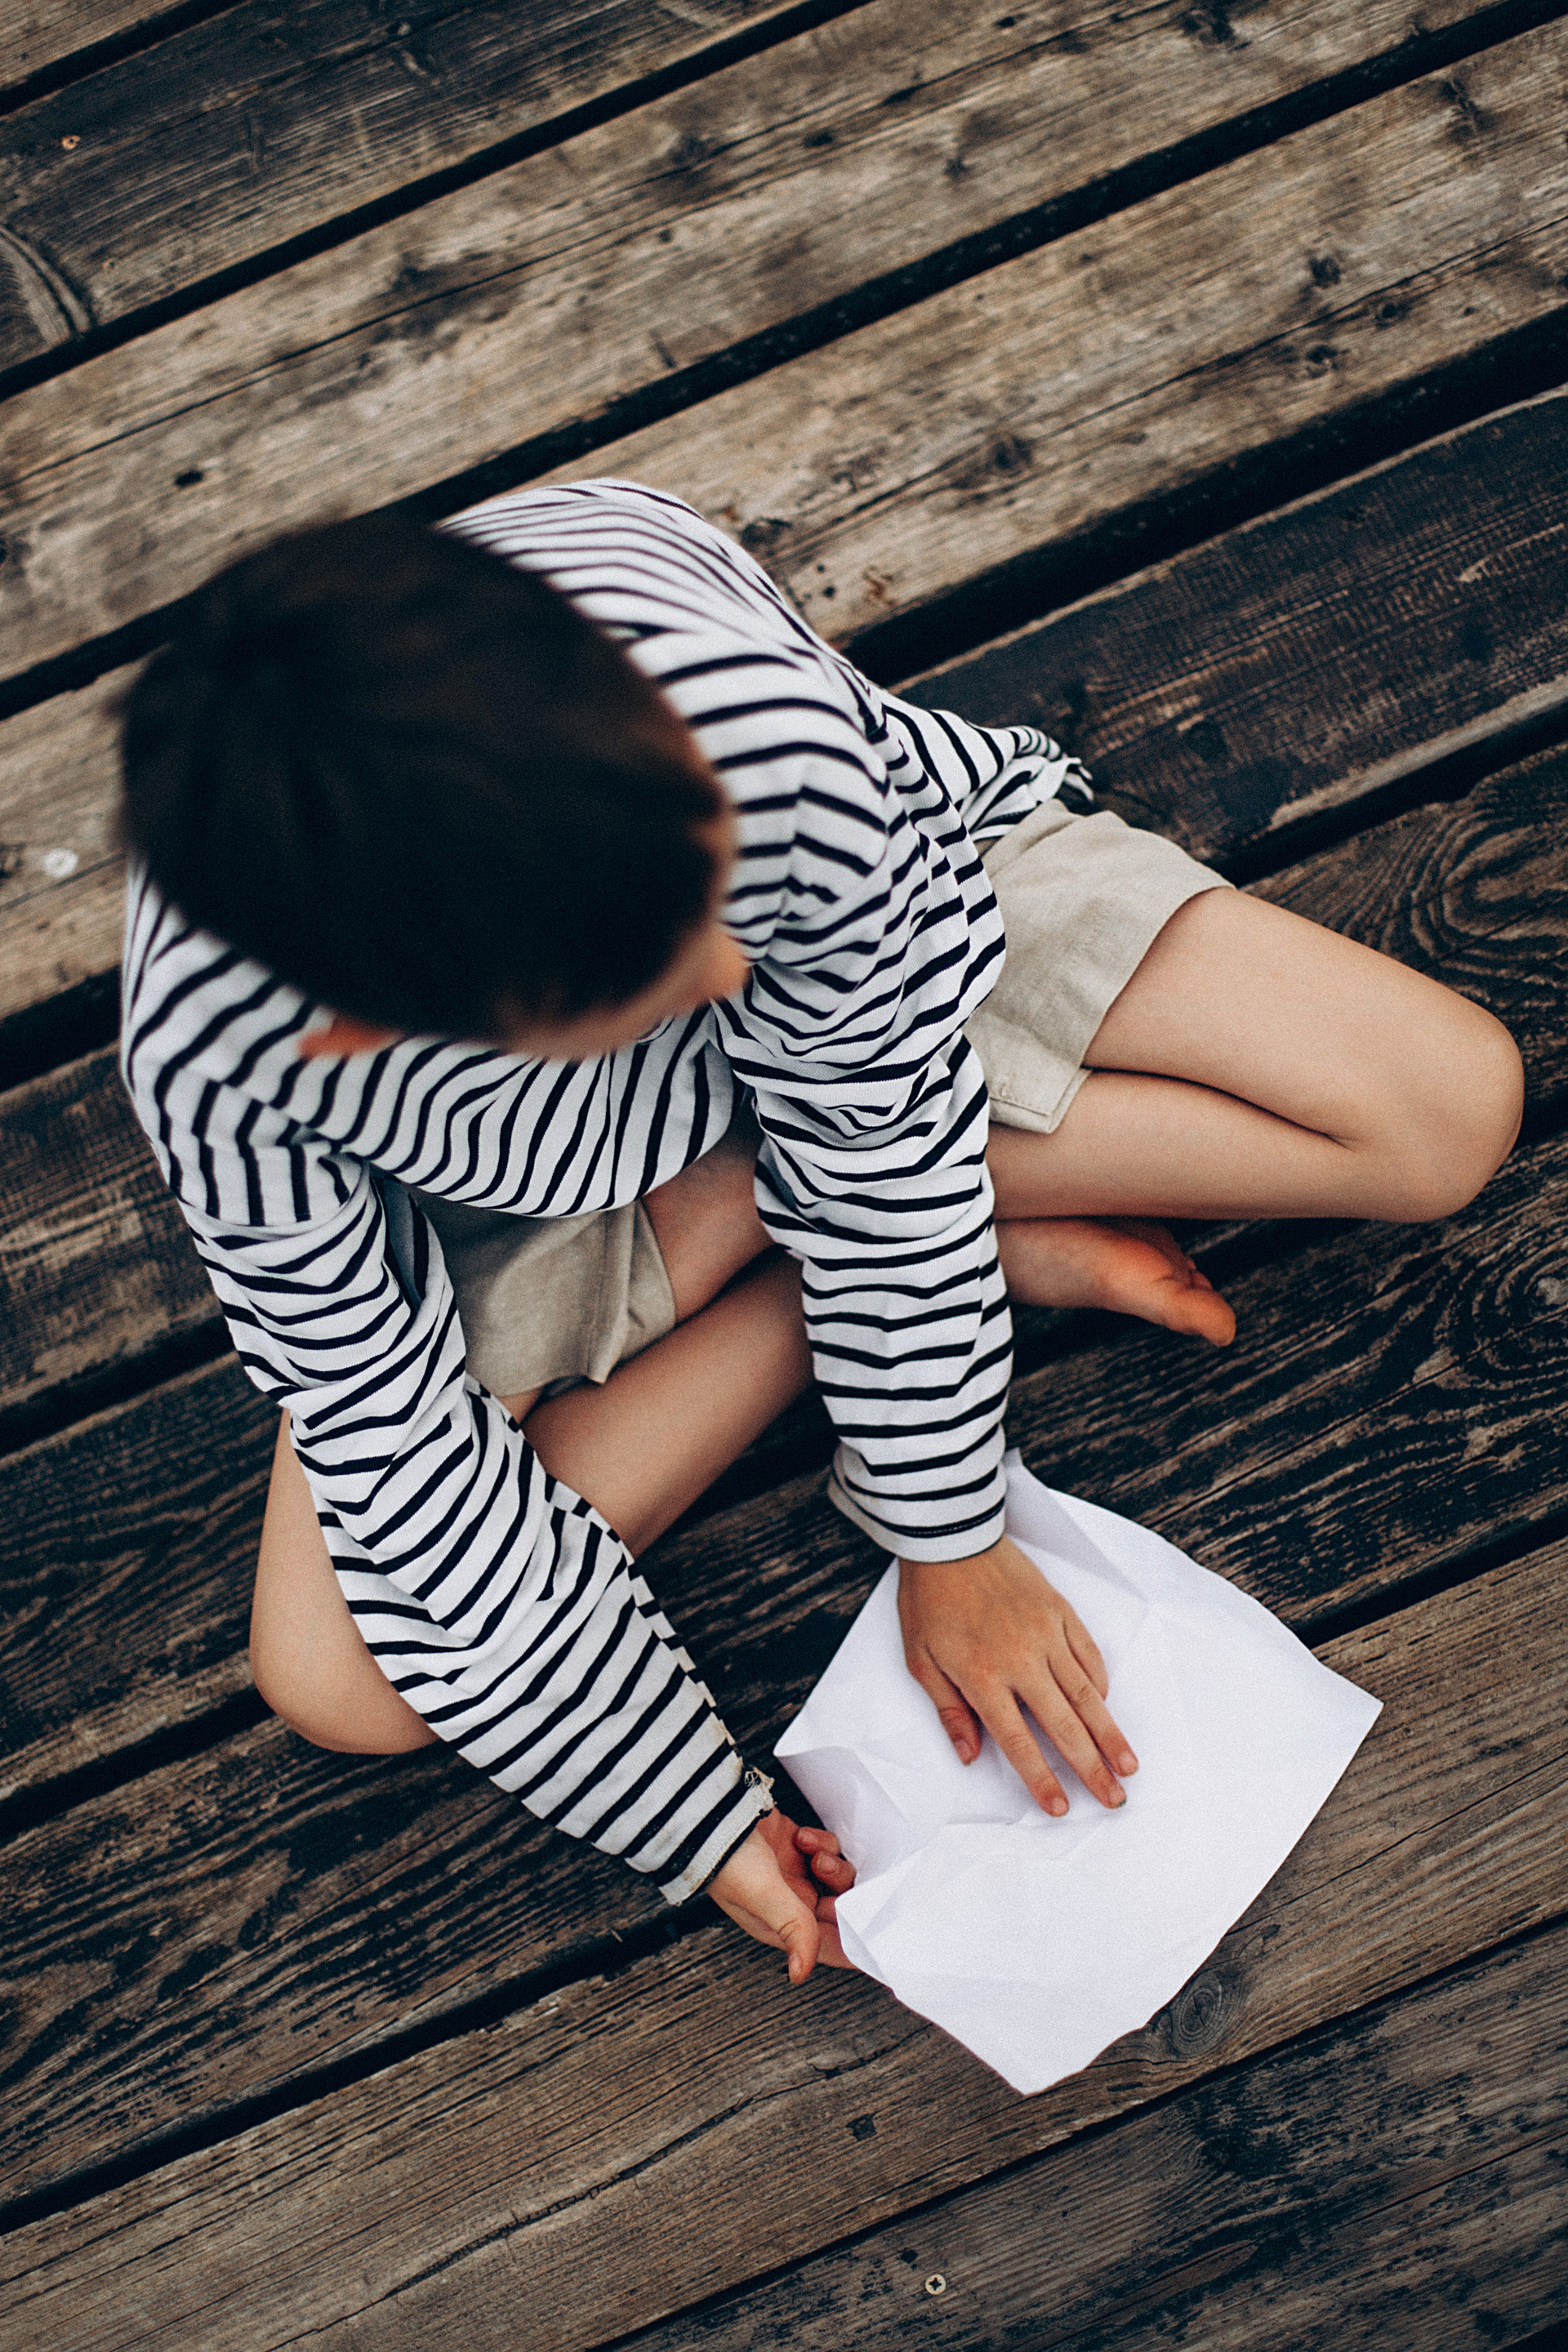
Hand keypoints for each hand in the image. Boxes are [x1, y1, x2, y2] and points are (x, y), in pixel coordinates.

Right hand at [708, 1809, 856, 1982]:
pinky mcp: (799, 1847)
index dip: (854, 1942)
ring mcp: (797, 1874)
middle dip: (843, 1895)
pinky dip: (823, 1843)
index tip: (877, 1934)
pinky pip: (829, 1850)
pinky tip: (802, 1837)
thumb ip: (793, 1927)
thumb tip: (801, 1973)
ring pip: (838, 1879)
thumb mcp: (763, 1895)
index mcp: (780, 1928)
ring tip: (813, 1854)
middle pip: (840, 1911)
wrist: (715, 1811)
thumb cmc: (726, 1857)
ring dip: (832, 1864)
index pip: (828, 1947)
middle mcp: (792, 1904)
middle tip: (830, 1880)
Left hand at [898, 1535, 1137, 1813]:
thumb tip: (969, 1755)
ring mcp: (1047, 1633)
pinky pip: (1089, 1654)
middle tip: (1114, 1799)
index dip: (1042, 1778)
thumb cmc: (930, 1599)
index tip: (1060, 1807)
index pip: (1019, 1741)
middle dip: (1092, 1768)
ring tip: (1129, 1765)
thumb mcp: (921, 1659)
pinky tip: (1107, 1706)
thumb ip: (949, 1710)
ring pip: (1087, 1693)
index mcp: (983, 1676)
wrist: (950, 1538)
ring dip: (1110, 1733)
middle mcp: (1022, 1659)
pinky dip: (1100, 1683)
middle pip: (1065, 1725)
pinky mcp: (1060, 1610)